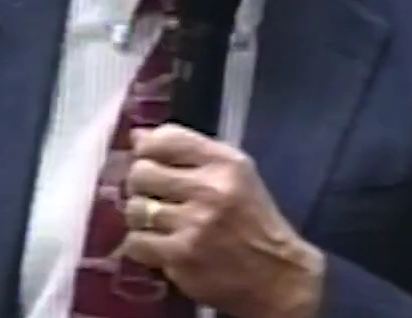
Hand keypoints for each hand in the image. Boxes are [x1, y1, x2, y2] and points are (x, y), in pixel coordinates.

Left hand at [121, 124, 324, 317]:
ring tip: (156, 223)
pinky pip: (136, 242)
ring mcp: (194, 225)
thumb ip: (188, 151)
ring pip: (135, 209)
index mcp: (225, 163)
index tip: (150, 160)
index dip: (147, 149)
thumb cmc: (253, 220)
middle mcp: (210, 189)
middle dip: (140, 184)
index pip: (165, 139)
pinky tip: (159, 245)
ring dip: (140, 218)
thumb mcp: (235, 174)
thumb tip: (136, 136)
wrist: (276, 276)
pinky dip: (142, 245)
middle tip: (151, 195)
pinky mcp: (181, 257)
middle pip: (141, 173)